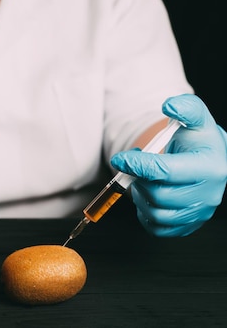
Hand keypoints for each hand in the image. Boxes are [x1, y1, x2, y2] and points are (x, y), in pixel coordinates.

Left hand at [110, 94, 226, 236]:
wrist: (206, 160)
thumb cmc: (197, 139)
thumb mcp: (195, 118)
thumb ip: (185, 108)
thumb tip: (170, 105)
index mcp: (210, 167)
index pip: (165, 171)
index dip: (137, 164)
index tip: (120, 158)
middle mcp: (209, 194)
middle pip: (158, 194)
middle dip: (139, 179)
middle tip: (136, 167)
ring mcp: (199, 213)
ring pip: (156, 213)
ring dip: (141, 195)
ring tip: (145, 179)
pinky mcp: (188, 226)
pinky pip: (157, 228)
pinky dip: (145, 213)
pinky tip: (148, 195)